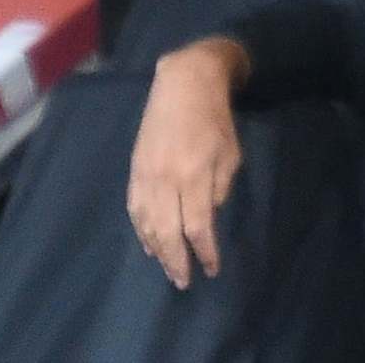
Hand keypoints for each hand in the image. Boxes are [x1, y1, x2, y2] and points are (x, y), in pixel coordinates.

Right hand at [127, 37, 248, 290]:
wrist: (183, 84)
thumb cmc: (215, 120)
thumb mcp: (230, 156)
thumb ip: (218, 189)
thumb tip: (206, 216)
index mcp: (193, 176)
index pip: (197, 227)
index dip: (205, 252)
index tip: (213, 269)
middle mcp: (165, 178)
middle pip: (167, 231)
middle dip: (176, 259)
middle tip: (184, 281)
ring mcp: (145, 172)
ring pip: (146, 220)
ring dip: (156, 247)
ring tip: (166, 266)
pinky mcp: (135, 166)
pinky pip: (134, 204)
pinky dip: (139, 226)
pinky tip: (147, 240)